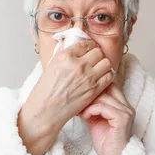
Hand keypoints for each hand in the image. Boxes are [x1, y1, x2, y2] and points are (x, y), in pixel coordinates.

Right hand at [18, 40, 114, 154]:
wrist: (46, 110)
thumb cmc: (45, 91)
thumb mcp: (51, 65)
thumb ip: (65, 54)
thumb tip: (75, 46)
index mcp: (65, 56)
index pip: (85, 43)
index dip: (89, 46)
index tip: (89, 49)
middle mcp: (78, 64)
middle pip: (98, 52)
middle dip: (97, 55)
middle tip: (94, 60)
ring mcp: (88, 77)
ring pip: (106, 62)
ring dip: (103, 64)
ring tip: (98, 68)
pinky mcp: (94, 89)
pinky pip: (109, 76)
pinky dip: (107, 75)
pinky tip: (101, 78)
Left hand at [79, 63, 133, 154]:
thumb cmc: (106, 144)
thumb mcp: (96, 121)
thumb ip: (92, 109)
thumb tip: (79, 98)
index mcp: (122, 106)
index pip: (110, 85)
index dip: (95, 87)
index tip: (80, 95)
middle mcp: (127, 107)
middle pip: (107, 87)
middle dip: (89, 94)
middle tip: (76, 101)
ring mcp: (126, 112)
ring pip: (104, 97)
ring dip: (88, 103)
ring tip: (79, 112)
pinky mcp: (122, 119)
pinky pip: (104, 107)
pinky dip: (91, 110)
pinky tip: (85, 117)